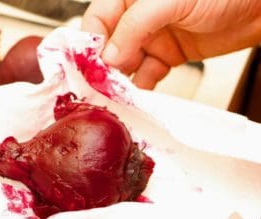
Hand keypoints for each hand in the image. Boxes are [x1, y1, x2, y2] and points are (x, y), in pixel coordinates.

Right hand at [81, 0, 260, 88]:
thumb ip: (135, 26)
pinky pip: (147, 74)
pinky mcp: (168, 55)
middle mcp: (139, 17)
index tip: (88, 68)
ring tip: (115, 96)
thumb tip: (109, 56)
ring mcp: (154, 37)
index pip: (99, 19)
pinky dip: (141, 86)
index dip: (91, 44)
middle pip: (110, 45)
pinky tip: (136, 95)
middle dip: (103, 67)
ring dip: (120, 80)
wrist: (260, 5)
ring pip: (127, 63)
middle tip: (99, 88)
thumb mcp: (171, 0)